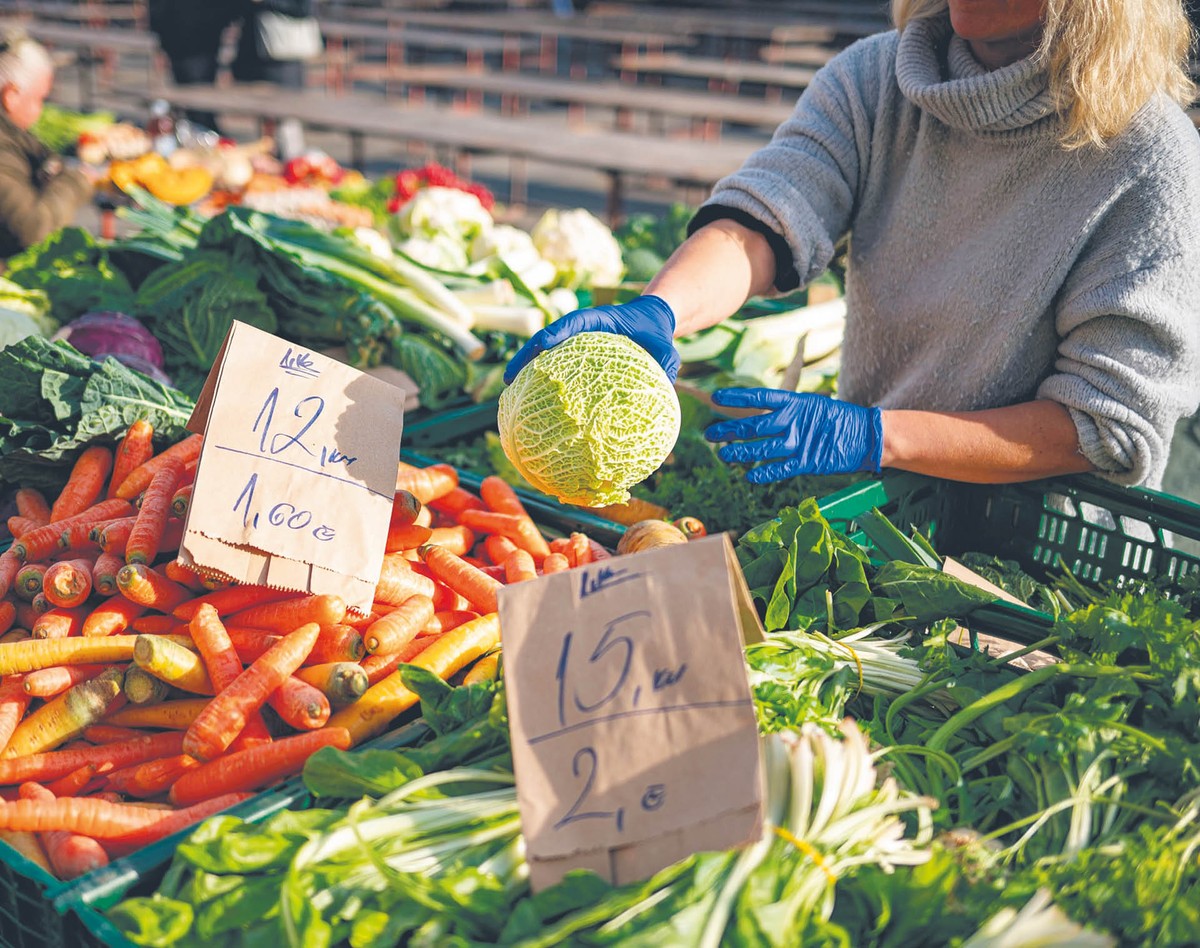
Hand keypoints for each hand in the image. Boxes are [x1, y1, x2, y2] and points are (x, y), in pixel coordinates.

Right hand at [504, 294, 679, 383]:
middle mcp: (581, 331)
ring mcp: (576, 343)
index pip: (571, 323)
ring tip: (509, 389)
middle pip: (546, 340)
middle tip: (508, 378)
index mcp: (599, 321)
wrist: (653, 323)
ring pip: (545, 354)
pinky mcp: (577, 355)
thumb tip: (666, 386)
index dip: (554, 333)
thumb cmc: (657, 334)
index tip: (540, 346)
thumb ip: (667, 363)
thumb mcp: (666, 347)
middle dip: (526, 357)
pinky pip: (556, 366)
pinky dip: (542, 378)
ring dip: (526, 369)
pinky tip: (533, 400)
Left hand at [704, 388, 882, 480]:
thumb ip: (787, 410)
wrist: (867, 435)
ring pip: (762, 448)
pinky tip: (749, 476)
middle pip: (754, 426)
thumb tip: (761, 412)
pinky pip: (780, 468)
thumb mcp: (811, 406)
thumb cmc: (836, 419)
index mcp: (794, 403)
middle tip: (709, 434)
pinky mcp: (807, 462)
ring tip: (722, 455)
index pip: (758, 398)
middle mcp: (793, 421)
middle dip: (729, 430)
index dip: (737, 397)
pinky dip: (764, 473)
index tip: (716, 397)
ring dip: (740, 452)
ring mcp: (799, 442)